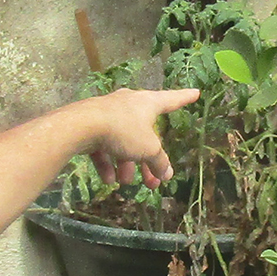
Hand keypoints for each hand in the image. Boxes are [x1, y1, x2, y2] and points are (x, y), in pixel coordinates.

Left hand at [75, 87, 199, 191]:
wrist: (81, 126)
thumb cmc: (123, 130)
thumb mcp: (148, 149)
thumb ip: (160, 161)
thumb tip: (167, 174)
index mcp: (147, 103)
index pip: (172, 100)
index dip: (185, 98)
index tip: (196, 92)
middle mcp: (128, 104)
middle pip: (144, 134)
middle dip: (147, 161)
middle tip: (153, 183)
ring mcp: (108, 114)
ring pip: (122, 143)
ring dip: (126, 165)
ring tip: (125, 183)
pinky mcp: (91, 125)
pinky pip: (103, 146)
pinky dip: (107, 163)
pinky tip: (108, 180)